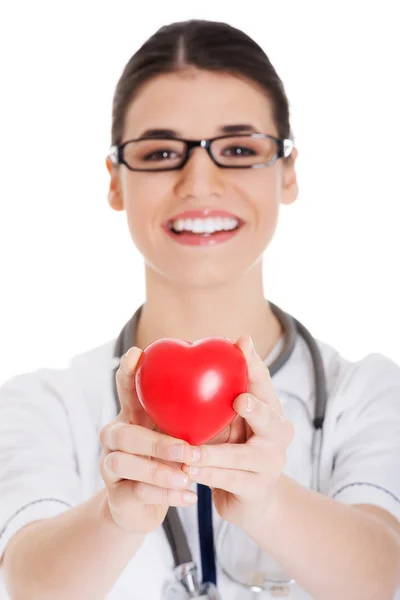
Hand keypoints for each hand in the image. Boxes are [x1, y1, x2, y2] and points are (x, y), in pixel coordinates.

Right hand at [99, 347, 198, 533]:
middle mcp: (115, 436)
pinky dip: (166, 495)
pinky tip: (190, 497)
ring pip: (124, 463)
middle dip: (155, 441)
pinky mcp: (117, 494)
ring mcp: (111, 465)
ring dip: (158, 470)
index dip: (128, 372)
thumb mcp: (177, 432)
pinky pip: (137, 492)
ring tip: (187, 477)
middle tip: (186, 450)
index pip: (126, 388)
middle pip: (124, 432)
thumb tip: (234, 385)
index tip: (137, 353)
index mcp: (132, 415)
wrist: (142, 505)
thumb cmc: (166, 458)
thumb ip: (191, 411)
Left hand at [182, 335, 293, 533]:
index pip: (263, 383)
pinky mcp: (258, 489)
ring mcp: (271, 464)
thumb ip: (214, 397)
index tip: (242, 342)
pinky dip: (209, 476)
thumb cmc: (230, 448)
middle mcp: (278, 434)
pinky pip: (231, 480)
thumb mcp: (225, 420)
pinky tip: (189, 473)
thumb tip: (183, 359)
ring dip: (215, 454)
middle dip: (256, 409)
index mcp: (270, 410)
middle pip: (270, 419)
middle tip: (239, 400)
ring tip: (190, 452)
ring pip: (244, 456)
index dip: (254, 363)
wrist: (250, 498)